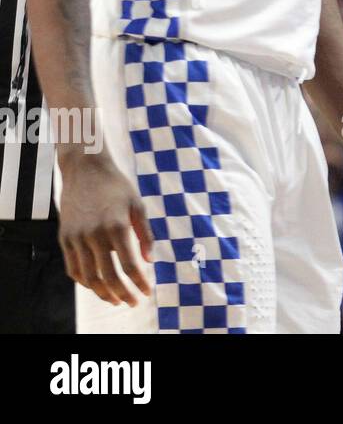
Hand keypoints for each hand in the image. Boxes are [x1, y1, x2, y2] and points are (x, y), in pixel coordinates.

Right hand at [58, 152, 152, 305]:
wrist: (85, 169)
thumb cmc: (116, 186)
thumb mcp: (137, 205)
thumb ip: (145, 234)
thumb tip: (151, 261)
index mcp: (116, 226)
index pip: (130, 265)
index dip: (140, 282)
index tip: (148, 292)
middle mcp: (94, 234)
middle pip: (108, 276)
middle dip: (122, 294)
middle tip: (133, 302)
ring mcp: (76, 237)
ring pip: (88, 277)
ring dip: (103, 293)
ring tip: (115, 299)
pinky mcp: (64, 237)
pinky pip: (73, 268)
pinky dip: (84, 281)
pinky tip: (96, 285)